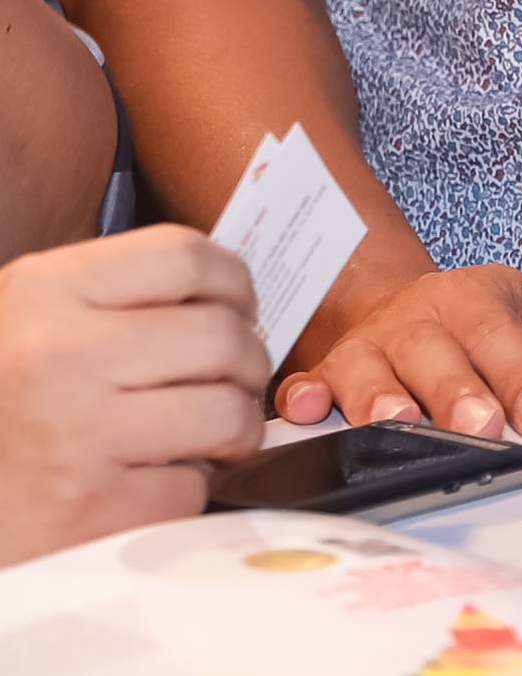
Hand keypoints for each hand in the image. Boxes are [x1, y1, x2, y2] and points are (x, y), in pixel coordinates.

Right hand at [0, 225, 269, 565]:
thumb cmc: (7, 410)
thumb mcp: (35, 320)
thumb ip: (119, 294)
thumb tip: (229, 293)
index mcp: (45, 290)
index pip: (185, 256)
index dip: (233, 281)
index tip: (240, 308)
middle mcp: (58, 355)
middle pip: (220, 336)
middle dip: (250, 362)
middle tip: (237, 381)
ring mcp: (75, 436)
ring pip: (226, 412)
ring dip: (236, 428)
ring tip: (211, 435)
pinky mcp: (92, 513)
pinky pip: (193, 487)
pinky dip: (187, 490)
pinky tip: (153, 484)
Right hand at [277, 262, 521, 438]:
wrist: (388, 299)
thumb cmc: (473, 318)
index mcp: (472, 301)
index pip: (502, 335)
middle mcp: (418, 322)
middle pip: (436, 354)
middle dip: (456, 390)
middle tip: (480, 424)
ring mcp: (368, 348)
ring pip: (369, 370)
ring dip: (381, 397)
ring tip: (397, 423)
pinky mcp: (323, 373)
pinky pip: (304, 381)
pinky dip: (300, 394)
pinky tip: (304, 409)